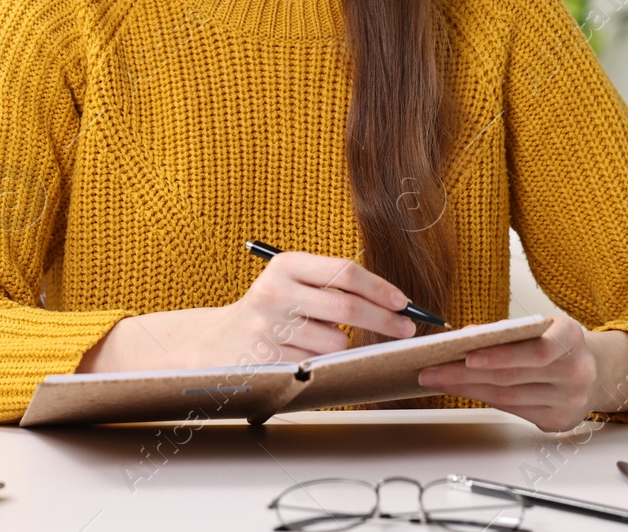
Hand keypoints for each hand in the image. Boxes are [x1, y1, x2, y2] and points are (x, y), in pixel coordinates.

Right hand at [214, 250, 417, 362]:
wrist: (220, 341)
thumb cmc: (273, 309)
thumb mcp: (294, 283)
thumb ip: (335, 285)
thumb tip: (394, 303)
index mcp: (286, 265)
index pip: (344, 271)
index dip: (380, 288)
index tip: (403, 302)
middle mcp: (275, 291)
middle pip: (346, 306)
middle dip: (385, 320)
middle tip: (406, 328)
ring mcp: (269, 326)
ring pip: (336, 340)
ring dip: (341, 344)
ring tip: (318, 338)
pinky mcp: (268, 357)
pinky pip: (318, 363)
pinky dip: (321, 361)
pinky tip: (302, 353)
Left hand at [415, 317, 627, 431]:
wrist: (595, 372)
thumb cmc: (559, 344)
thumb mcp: (542, 327)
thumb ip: (507, 332)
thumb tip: (465, 336)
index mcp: (572, 339)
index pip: (537, 350)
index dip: (501, 355)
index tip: (468, 354)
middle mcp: (576, 372)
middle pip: (512, 376)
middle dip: (465, 373)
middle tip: (431, 368)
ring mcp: (570, 401)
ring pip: (508, 397)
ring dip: (467, 388)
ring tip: (437, 379)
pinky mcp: (558, 422)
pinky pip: (513, 410)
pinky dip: (483, 399)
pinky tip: (462, 390)